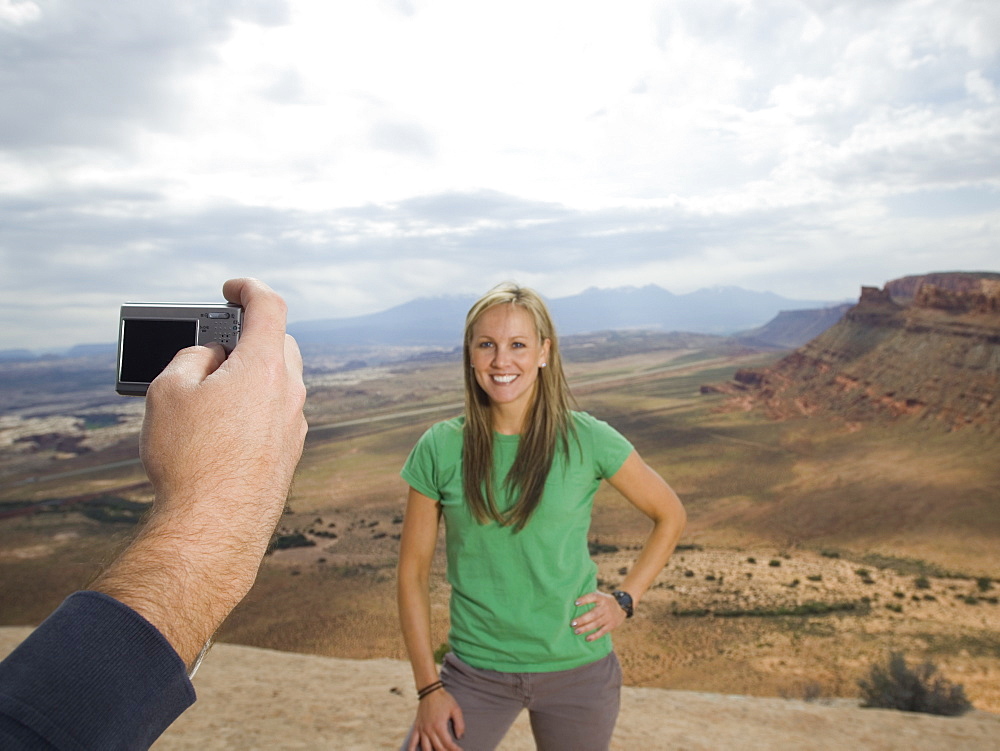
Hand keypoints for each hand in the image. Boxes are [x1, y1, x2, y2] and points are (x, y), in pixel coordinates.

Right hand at [139, 277, 306, 552]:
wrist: (214, 527)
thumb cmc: (189, 458)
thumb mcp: (168, 391)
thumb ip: (193, 358)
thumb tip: (214, 358)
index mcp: (265, 366)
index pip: (269, 306)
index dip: (249, 288)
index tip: (232, 288)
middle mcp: (290, 392)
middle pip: (278, 345)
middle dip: (250, 339)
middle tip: (216, 348)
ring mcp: (294, 425)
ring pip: (278, 383)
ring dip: (250, 377)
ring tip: (209, 395)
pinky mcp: (290, 454)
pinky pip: (275, 415)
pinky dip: (254, 408)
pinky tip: (223, 428)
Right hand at [408, 689, 464, 750]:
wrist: (430, 690)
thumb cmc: (444, 699)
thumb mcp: (455, 709)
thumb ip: (459, 724)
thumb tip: (460, 736)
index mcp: (439, 726)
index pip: (448, 744)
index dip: (455, 750)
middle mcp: (429, 730)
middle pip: (438, 748)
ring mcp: (422, 729)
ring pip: (426, 748)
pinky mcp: (417, 727)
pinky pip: (412, 741)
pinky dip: (411, 749)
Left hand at [571, 591, 628, 641]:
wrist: (622, 607)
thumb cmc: (604, 601)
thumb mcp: (600, 595)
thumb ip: (590, 596)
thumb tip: (573, 594)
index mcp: (602, 598)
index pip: (593, 597)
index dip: (585, 600)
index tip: (575, 603)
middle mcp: (606, 607)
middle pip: (594, 614)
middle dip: (583, 619)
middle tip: (572, 623)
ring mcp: (609, 617)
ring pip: (596, 623)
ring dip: (586, 628)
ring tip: (576, 631)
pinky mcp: (611, 625)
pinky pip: (602, 631)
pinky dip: (595, 636)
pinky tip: (587, 638)